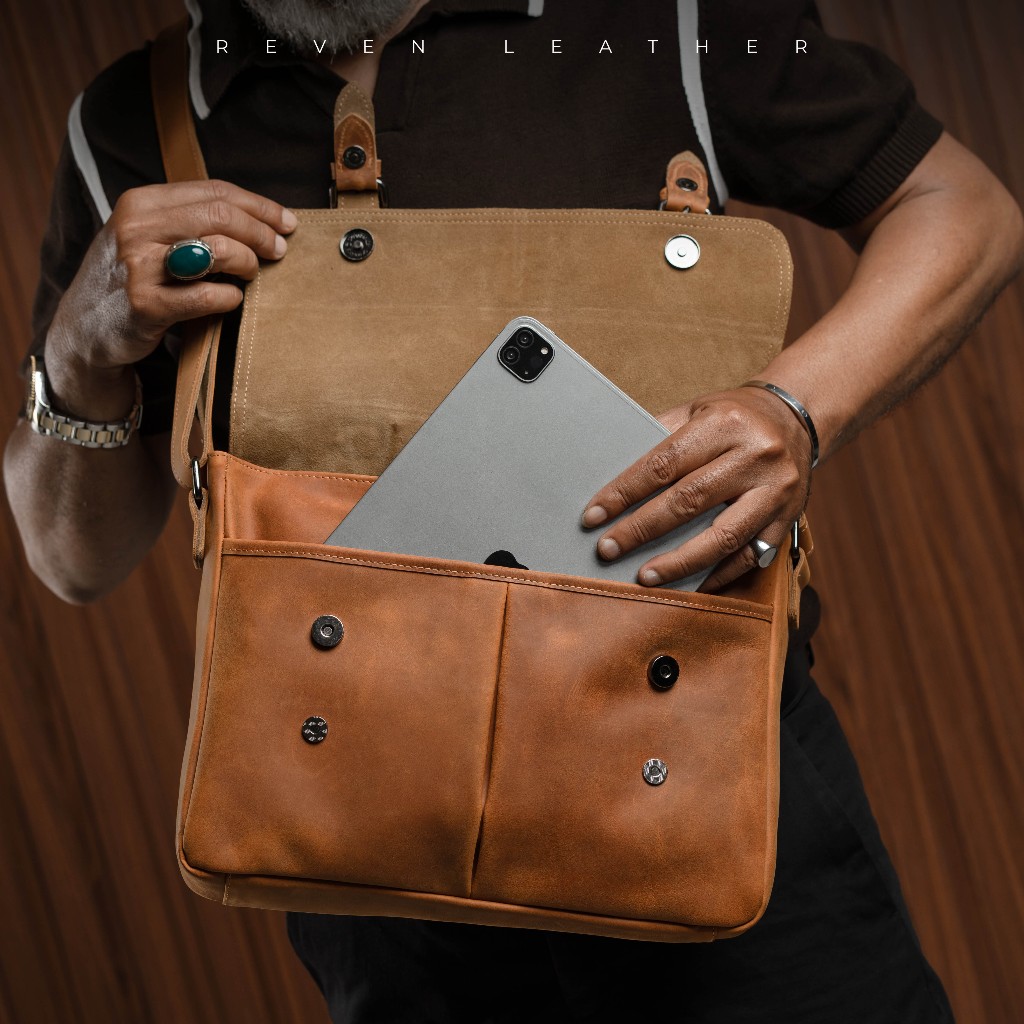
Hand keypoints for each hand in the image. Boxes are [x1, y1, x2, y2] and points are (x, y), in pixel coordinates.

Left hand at [581, 386, 812, 590]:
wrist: (798, 417)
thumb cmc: (735, 416)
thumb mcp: (697, 410)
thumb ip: (660, 438)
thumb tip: (611, 476)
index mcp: (724, 424)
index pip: (663, 464)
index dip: (624, 493)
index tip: (593, 515)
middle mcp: (755, 456)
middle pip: (688, 501)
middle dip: (641, 529)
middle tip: (607, 549)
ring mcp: (776, 490)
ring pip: (722, 537)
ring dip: (679, 563)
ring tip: (645, 577)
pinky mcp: (788, 517)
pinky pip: (750, 556)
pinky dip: (718, 575)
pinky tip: (689, 585)